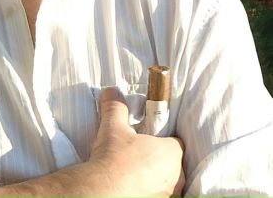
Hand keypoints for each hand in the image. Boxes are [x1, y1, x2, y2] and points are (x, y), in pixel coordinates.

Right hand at [0, 88, 183, 197]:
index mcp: (171, 153)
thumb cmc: (114, 158)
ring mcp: (170, 194)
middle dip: (158, 159)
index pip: (174, 142)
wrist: (103, 190)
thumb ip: (115, 107)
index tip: (145, 139)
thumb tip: (111, 91)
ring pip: (167, 182)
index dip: (160, 139)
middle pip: (172, 163)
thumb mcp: (113, 127)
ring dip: (155, 178)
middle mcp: (177, 176)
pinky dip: (150, 191)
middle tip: (136, 156)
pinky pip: (159, 194)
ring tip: (133, 173)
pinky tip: (133, 188)